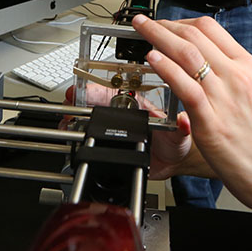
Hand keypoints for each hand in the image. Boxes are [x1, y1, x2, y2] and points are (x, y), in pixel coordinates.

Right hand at [62, 82, 192, 180]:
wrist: (170, 162)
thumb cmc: (175, 142)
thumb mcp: (181, 136)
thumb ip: (182, 129)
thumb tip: (183, 121)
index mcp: (140, 104)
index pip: (119, 91)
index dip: (103, 88)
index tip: (88, 89)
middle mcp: (124, 112)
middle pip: (97, 99)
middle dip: (81, 97)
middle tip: (70, 100)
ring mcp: (114, 126)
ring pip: (90, 114)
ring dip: (76, 113)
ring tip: (67, 118)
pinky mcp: (109, 142)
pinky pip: (89, 134)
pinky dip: (77, 130)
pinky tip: (70, 130)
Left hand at [130, 14, 251, 218]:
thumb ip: (230, 77)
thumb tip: (207, 64)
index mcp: (247, 67)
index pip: (210, 28)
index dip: (180, 21)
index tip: (164, 23)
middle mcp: (236, 77)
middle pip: (194, 36)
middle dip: (163, 24)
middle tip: (143, 22)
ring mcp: (225, 98)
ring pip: (187, 55)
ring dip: (158, 37)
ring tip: (141, 30)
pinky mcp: (213, 123)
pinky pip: (186, 87)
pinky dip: (167, 69)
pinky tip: (153, 59)